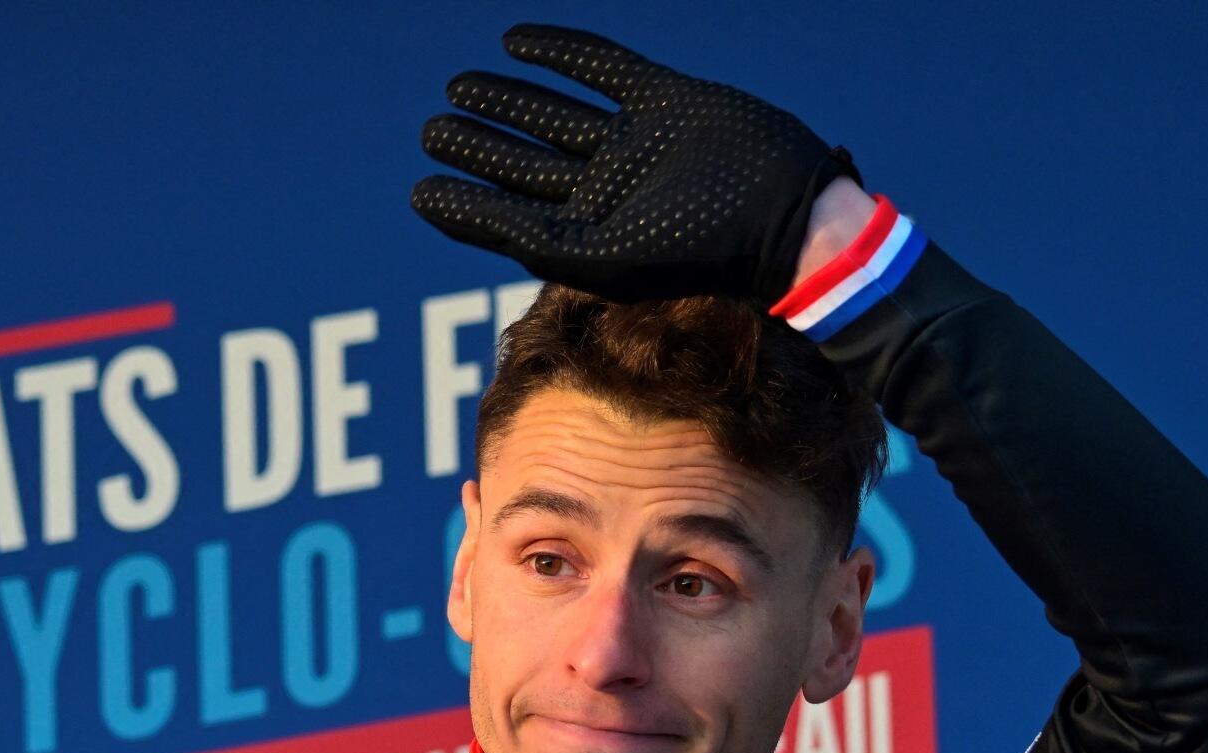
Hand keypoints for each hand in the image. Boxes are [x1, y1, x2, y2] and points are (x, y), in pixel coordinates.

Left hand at [411, 22, 863, 304]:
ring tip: (457, 89)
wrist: (788, 216)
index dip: (464, 205)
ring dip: (507, 102)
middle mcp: (607, 193)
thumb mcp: (601, 254)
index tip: (420, 189)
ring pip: (555, 117)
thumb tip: (457, 210)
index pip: (511, 218)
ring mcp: (634, 146)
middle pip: (526, 164)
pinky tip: (516, 42)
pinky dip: (560, 53)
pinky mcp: (664, 101)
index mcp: (591, 239)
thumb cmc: (697, 250)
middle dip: (478, 146)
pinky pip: (603, 70)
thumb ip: (529, 236)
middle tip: (432, 131)